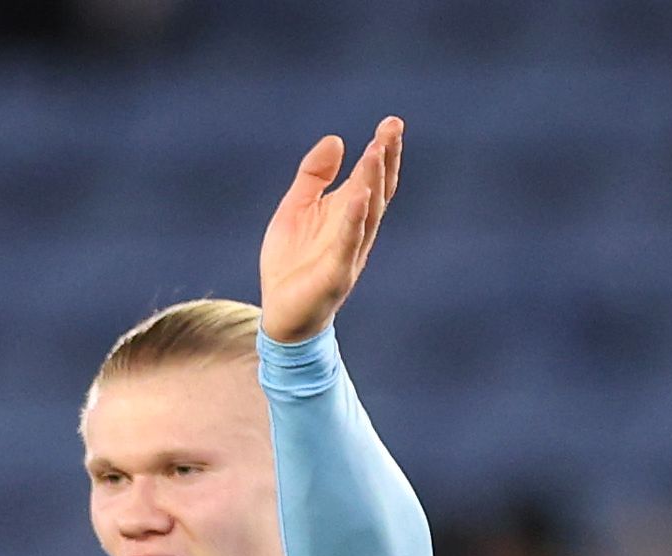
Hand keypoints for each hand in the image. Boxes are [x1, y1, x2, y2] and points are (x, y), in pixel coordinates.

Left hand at [258, 116, 402, 345]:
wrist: (280, 316)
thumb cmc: (291, 263)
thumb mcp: (296, 209)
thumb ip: (314, 176)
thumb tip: (337, 139)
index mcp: (347, 213)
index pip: (372, 178)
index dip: (383, 151)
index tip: (392, 123)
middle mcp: (355, 231)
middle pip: (376, 190)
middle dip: (385, 159)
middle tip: (392, 128)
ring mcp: (348, 253)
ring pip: (366, 213)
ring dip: (372, 182)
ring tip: (376, 151)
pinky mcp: (335, 274)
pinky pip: (347, 244)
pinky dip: (353, 221)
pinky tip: (358, 197)